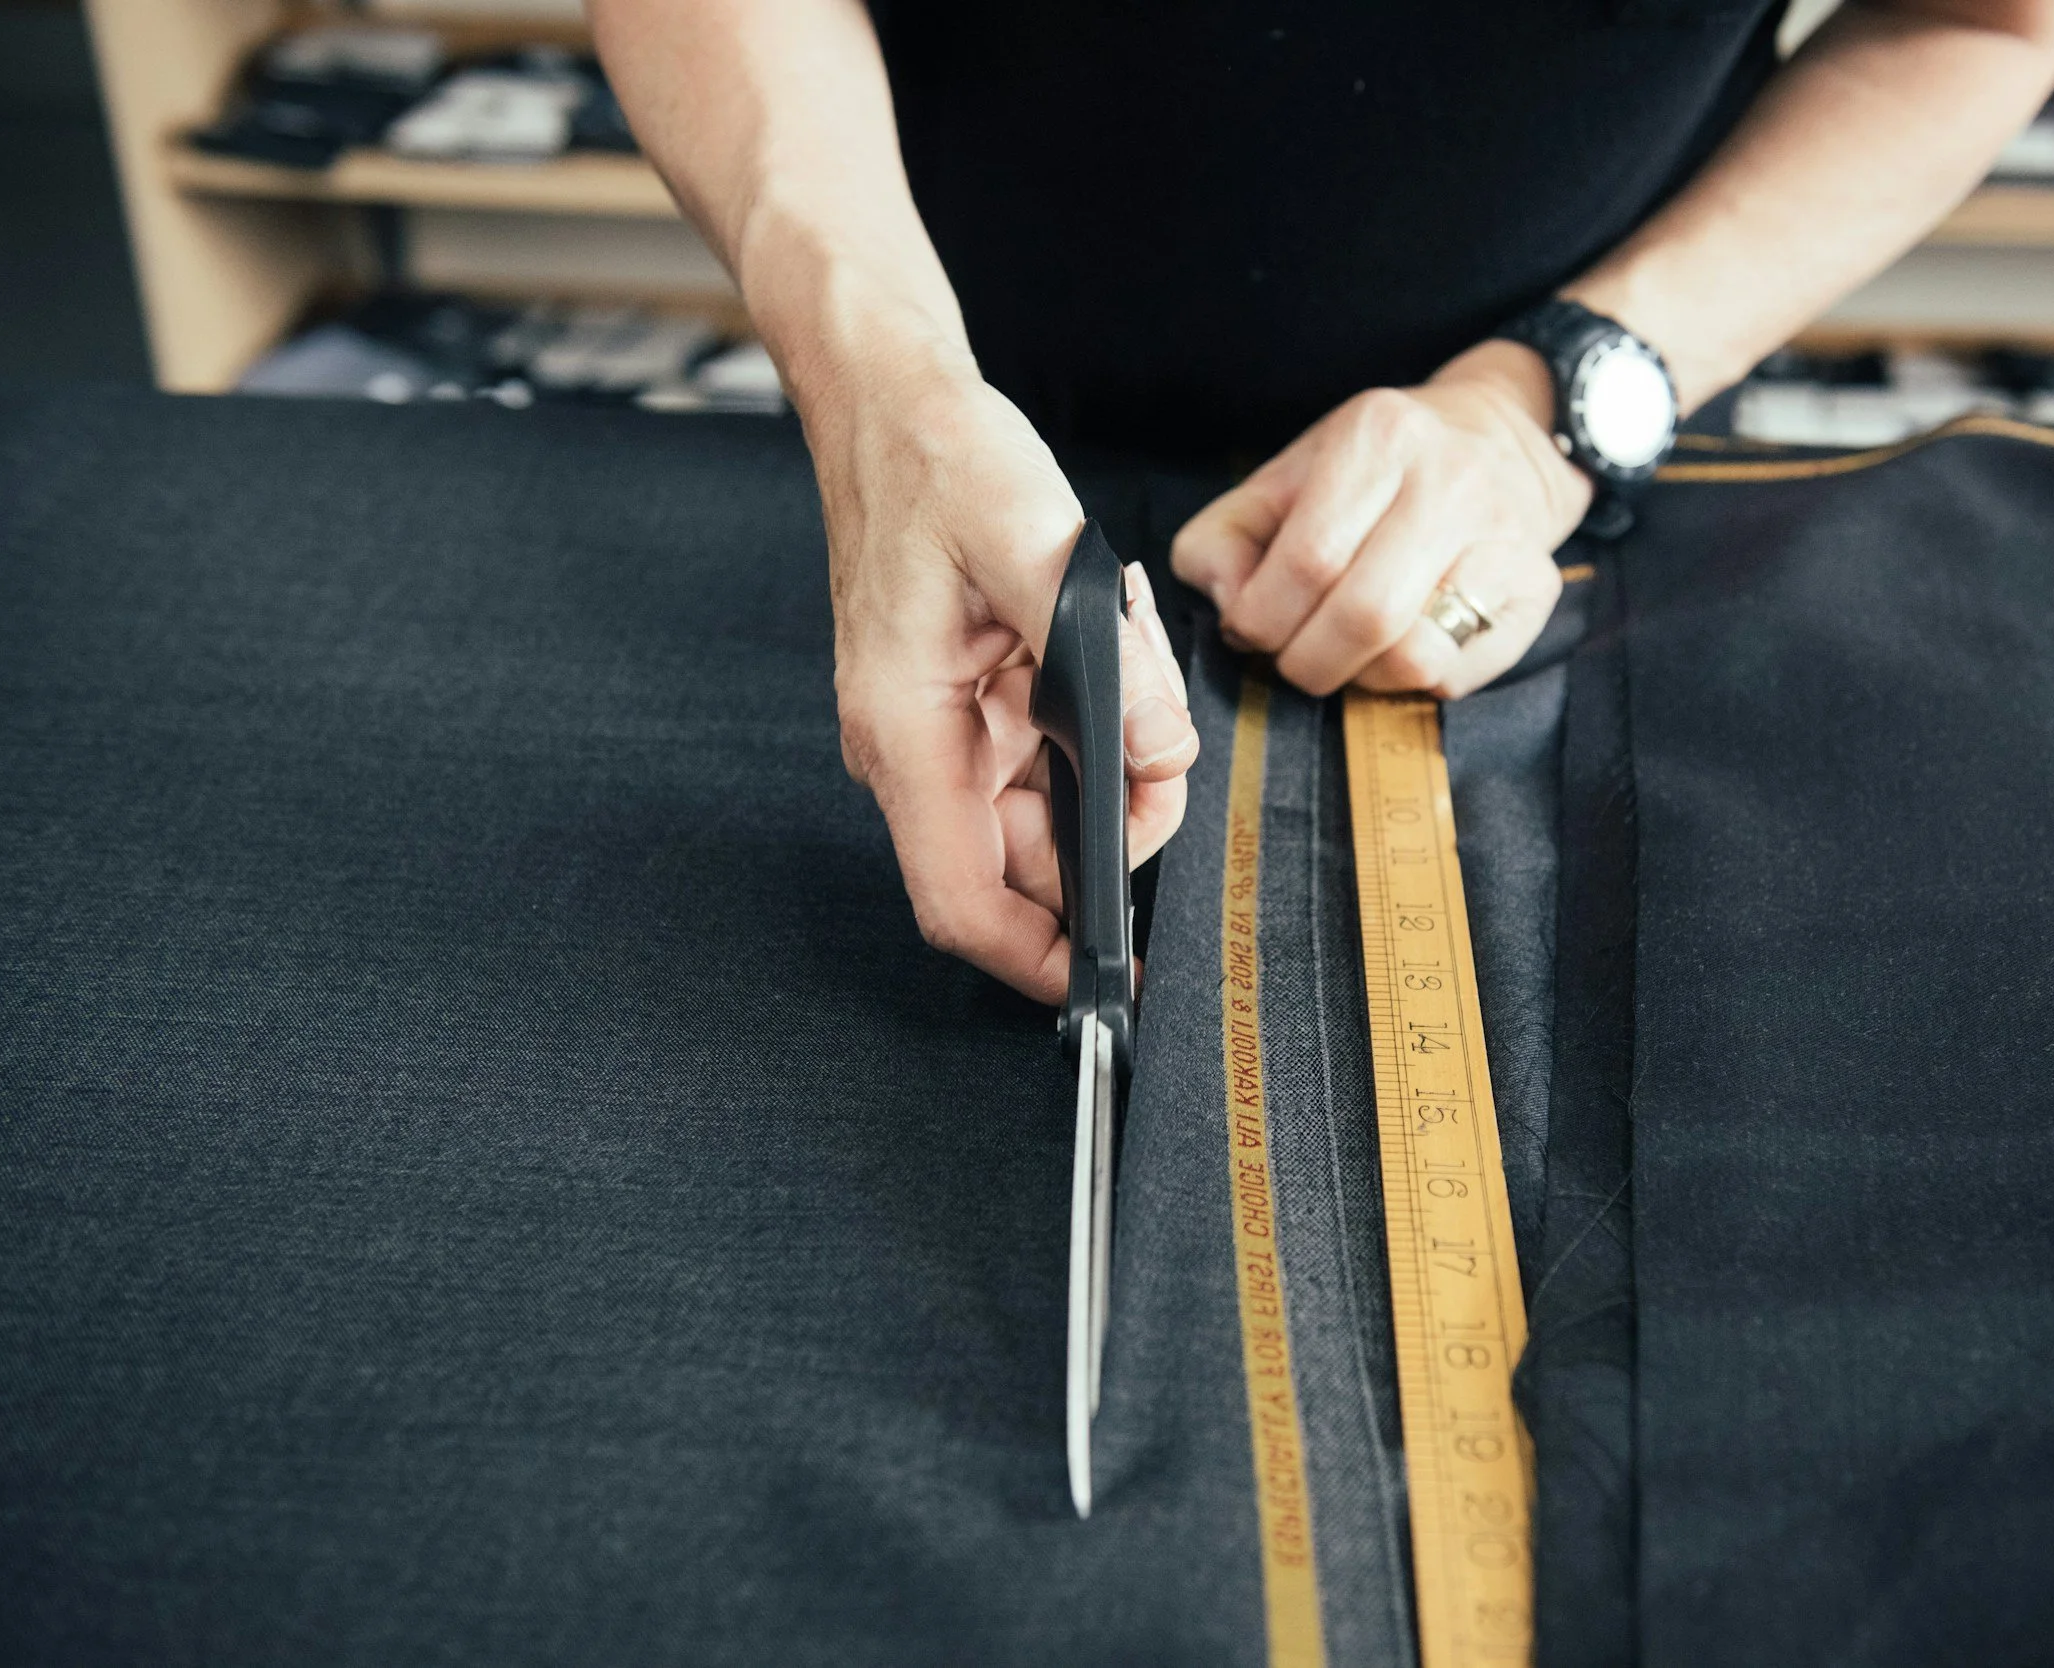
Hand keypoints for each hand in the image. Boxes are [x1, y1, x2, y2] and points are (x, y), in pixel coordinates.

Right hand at [808, 336, 1195, 1003]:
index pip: (965, 902)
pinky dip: (1100, 731)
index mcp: (907, 734)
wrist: (892, 403)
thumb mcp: (1033, 542)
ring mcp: (943, 734)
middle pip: (1024, 867)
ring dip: (1111, 774)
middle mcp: (916, 751)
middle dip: (1111, 835)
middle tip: (1161, 755)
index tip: (1113, 983)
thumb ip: (1108, 662)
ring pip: (1047, 814)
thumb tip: (1161, 754)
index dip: (1040, 960)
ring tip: (1131, 674)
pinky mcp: (972, 708)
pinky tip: (1109, 657)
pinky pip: (1049, 758)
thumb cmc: (939, 461)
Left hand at [1171, 341, 1592, 698]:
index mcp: (1379, 439)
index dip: (1262, 619)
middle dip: (1306, 660)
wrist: (1501, 438)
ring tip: (1345, 653)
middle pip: (1363, 616)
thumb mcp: (1286, 477)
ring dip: (1359, 677)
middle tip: (1293, 655)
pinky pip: (1457, 674)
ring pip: (1414, 656)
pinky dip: (1409, 681)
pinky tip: (1396, 647)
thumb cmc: (1377, 470)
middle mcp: (1450, 483)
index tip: (1251, 627)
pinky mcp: (1536, 589)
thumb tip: (1229, 607)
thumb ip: (1223, 537)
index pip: (1307, 561)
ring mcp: (1503, 539)